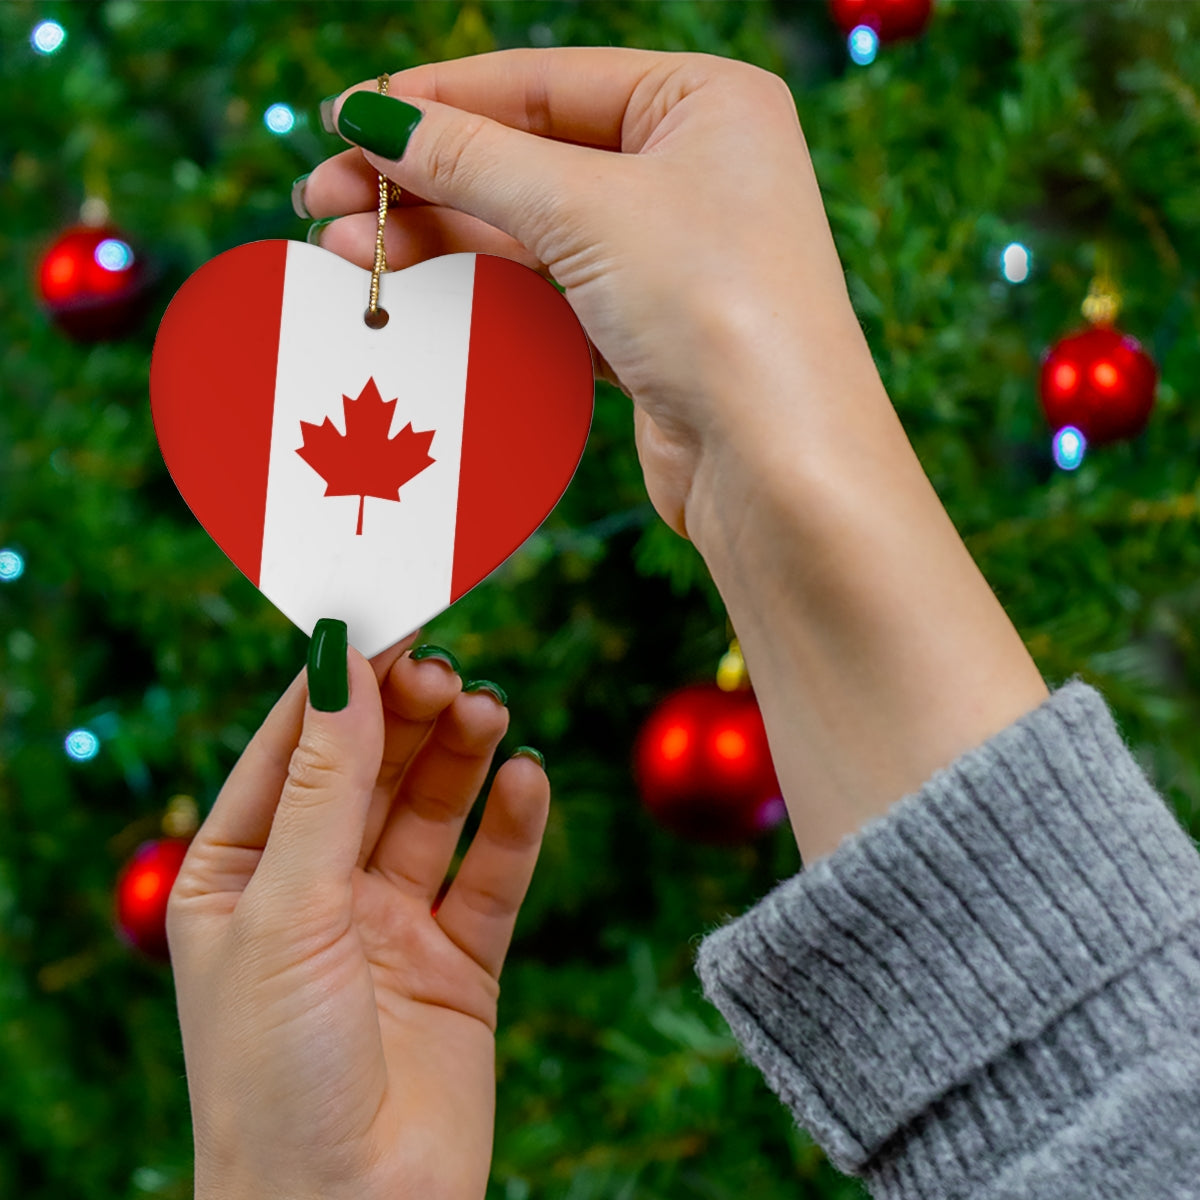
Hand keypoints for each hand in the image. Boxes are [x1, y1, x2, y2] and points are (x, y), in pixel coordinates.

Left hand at [167, 636, 548, 1199]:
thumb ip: (325, 783)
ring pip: (432, 811)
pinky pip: (491, 876)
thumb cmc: (275, 1074)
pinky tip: (527, 781)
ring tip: (489, 712)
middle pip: (370, 768)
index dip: (341, 677)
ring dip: (461, 757)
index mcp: (240, 873)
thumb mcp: (287, 910)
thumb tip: (342, 657)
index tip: (391, 610)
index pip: (293, 745)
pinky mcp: (458, 963)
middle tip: (447, 672)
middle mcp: (315, 890)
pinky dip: (512, 826)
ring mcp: (389, 924)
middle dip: (407, 714)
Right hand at [300, 47, 876, 544]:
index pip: (543, 82)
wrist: (778, 466)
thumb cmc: (715, 309)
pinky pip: (548, 293)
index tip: (345, 118)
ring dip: (438, 239)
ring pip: (531, 231)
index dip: (436, 99)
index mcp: (704, 102)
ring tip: (343, 252)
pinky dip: (481, 293)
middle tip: (321, 199)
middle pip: (528, 157)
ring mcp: (670, 254)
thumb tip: (372, 117)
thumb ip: (472, 158)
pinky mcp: (648, 330)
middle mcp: (693, 170)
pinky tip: (413, 294)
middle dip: (422, 179)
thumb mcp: (585, 209)